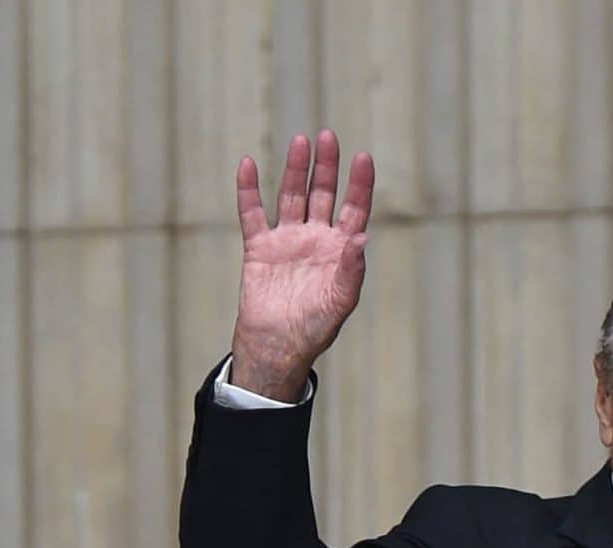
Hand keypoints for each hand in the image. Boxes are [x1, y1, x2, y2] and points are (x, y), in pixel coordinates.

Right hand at [228, 131, 374, 399]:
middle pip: (322, 195)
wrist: (277, 346)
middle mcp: (315, 240)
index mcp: (339, 252)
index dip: (359, 185)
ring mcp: (286, 240)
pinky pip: (251, 212)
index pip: (353, 210)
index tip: (363, 157)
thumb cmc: (315, 328)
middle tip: (329, 136)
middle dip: (327, 167)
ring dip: (296, 170)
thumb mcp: (340, 302)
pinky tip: (250, 164)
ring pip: (291, 196)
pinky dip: (249, 189)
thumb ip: (352, 272)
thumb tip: (361, 239)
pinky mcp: (258, 246)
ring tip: (302, 141)